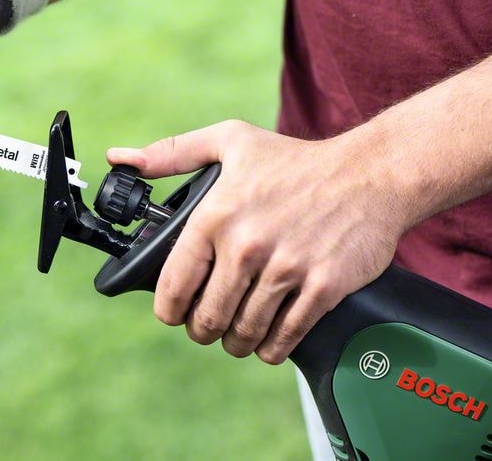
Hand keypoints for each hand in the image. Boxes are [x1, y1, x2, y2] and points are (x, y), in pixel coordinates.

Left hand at [107, 120, 407, 363]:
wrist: (370, 175)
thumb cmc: (296, 160)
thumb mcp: (229, 142)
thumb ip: (170, 154)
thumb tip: (120, 159)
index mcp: (216, 216)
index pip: (174, 284)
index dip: (168, 309)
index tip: (172, 313)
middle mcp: (247, 245)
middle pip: (207, 317)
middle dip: (201, 329)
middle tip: (206, 326)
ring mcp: (286, 269)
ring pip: (244, 332)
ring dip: (236, 342)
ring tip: (236, 335)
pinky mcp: (322, 288)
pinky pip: (285, 338)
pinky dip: (272, 349)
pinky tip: (268, 343)